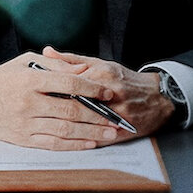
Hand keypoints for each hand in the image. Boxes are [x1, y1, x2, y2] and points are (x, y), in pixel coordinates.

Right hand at [0, 51, 131, 149]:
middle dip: (98, 115)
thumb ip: (56, 66)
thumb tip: (84, 72)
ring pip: (65, 129)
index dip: (92, 88)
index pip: (69, 84)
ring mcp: (25, 123)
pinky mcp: (22, 138)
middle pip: (71, 109)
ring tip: (109, 133)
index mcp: (30, 81)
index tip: (108, 92)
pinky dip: (74, 144)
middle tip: (115, 117)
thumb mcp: (25, 63)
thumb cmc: (0, 79)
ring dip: (91, 132)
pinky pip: (53, 143)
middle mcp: (28, 103)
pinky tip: (88, 143)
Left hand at [39, 47, 177, 134]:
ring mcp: (117, 114)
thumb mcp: (100, 63)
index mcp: (102, 75)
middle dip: (54, 109)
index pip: (70, 83)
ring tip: (44, 127)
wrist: (159, 98)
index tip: (33, 94)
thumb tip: (46, 52)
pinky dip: (81, 140)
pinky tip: (66, 140)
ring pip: (85, 123)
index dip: (50, 90)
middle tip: (35, 113)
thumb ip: (71, 60)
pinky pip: (97, 138)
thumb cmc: (125, 79)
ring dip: (65, 127)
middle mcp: (110, 94)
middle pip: (75, 104)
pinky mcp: (121, 132)